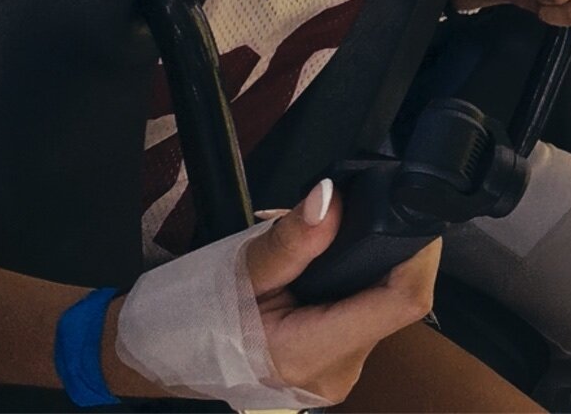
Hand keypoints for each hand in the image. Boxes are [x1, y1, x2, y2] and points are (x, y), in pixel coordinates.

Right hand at [106, 179, 435, 406]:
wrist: (150, 358)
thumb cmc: (185, 318)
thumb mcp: (238, 267)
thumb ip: (293, 239)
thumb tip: (332, 197)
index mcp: (313, 353)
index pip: (405, 302)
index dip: (420, 253)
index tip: (410, 212)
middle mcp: (335, 373)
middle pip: (395, 299)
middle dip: (381, 250)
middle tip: (348, 213)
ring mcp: (335, 375)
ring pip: (378, 306)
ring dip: (360, 266)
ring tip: (322, 238)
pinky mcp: (330, 365)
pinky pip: (358, 317)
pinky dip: (345, 286)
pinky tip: (317, 267)